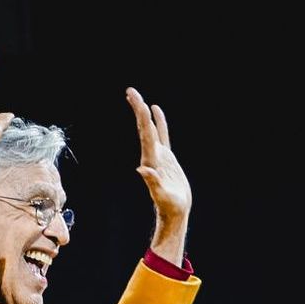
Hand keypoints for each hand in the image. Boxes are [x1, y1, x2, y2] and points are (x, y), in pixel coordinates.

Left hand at [126, 87, 191, 265]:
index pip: (146, 134)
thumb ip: (152, 183)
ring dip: (144, 114)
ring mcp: (158, 155)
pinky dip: (159, 122)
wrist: (174, 212)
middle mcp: (151, 155)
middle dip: (138, 109)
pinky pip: (163, 135)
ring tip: (138, 98)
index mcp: (150, 160)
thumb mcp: (162, 196)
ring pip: (151, 129)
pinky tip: (156, 111)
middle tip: (130, 91)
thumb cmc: (170, 207)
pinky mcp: (166, 158)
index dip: (142, 117)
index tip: (138, 102)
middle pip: (144, 127)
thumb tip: (142, 169)